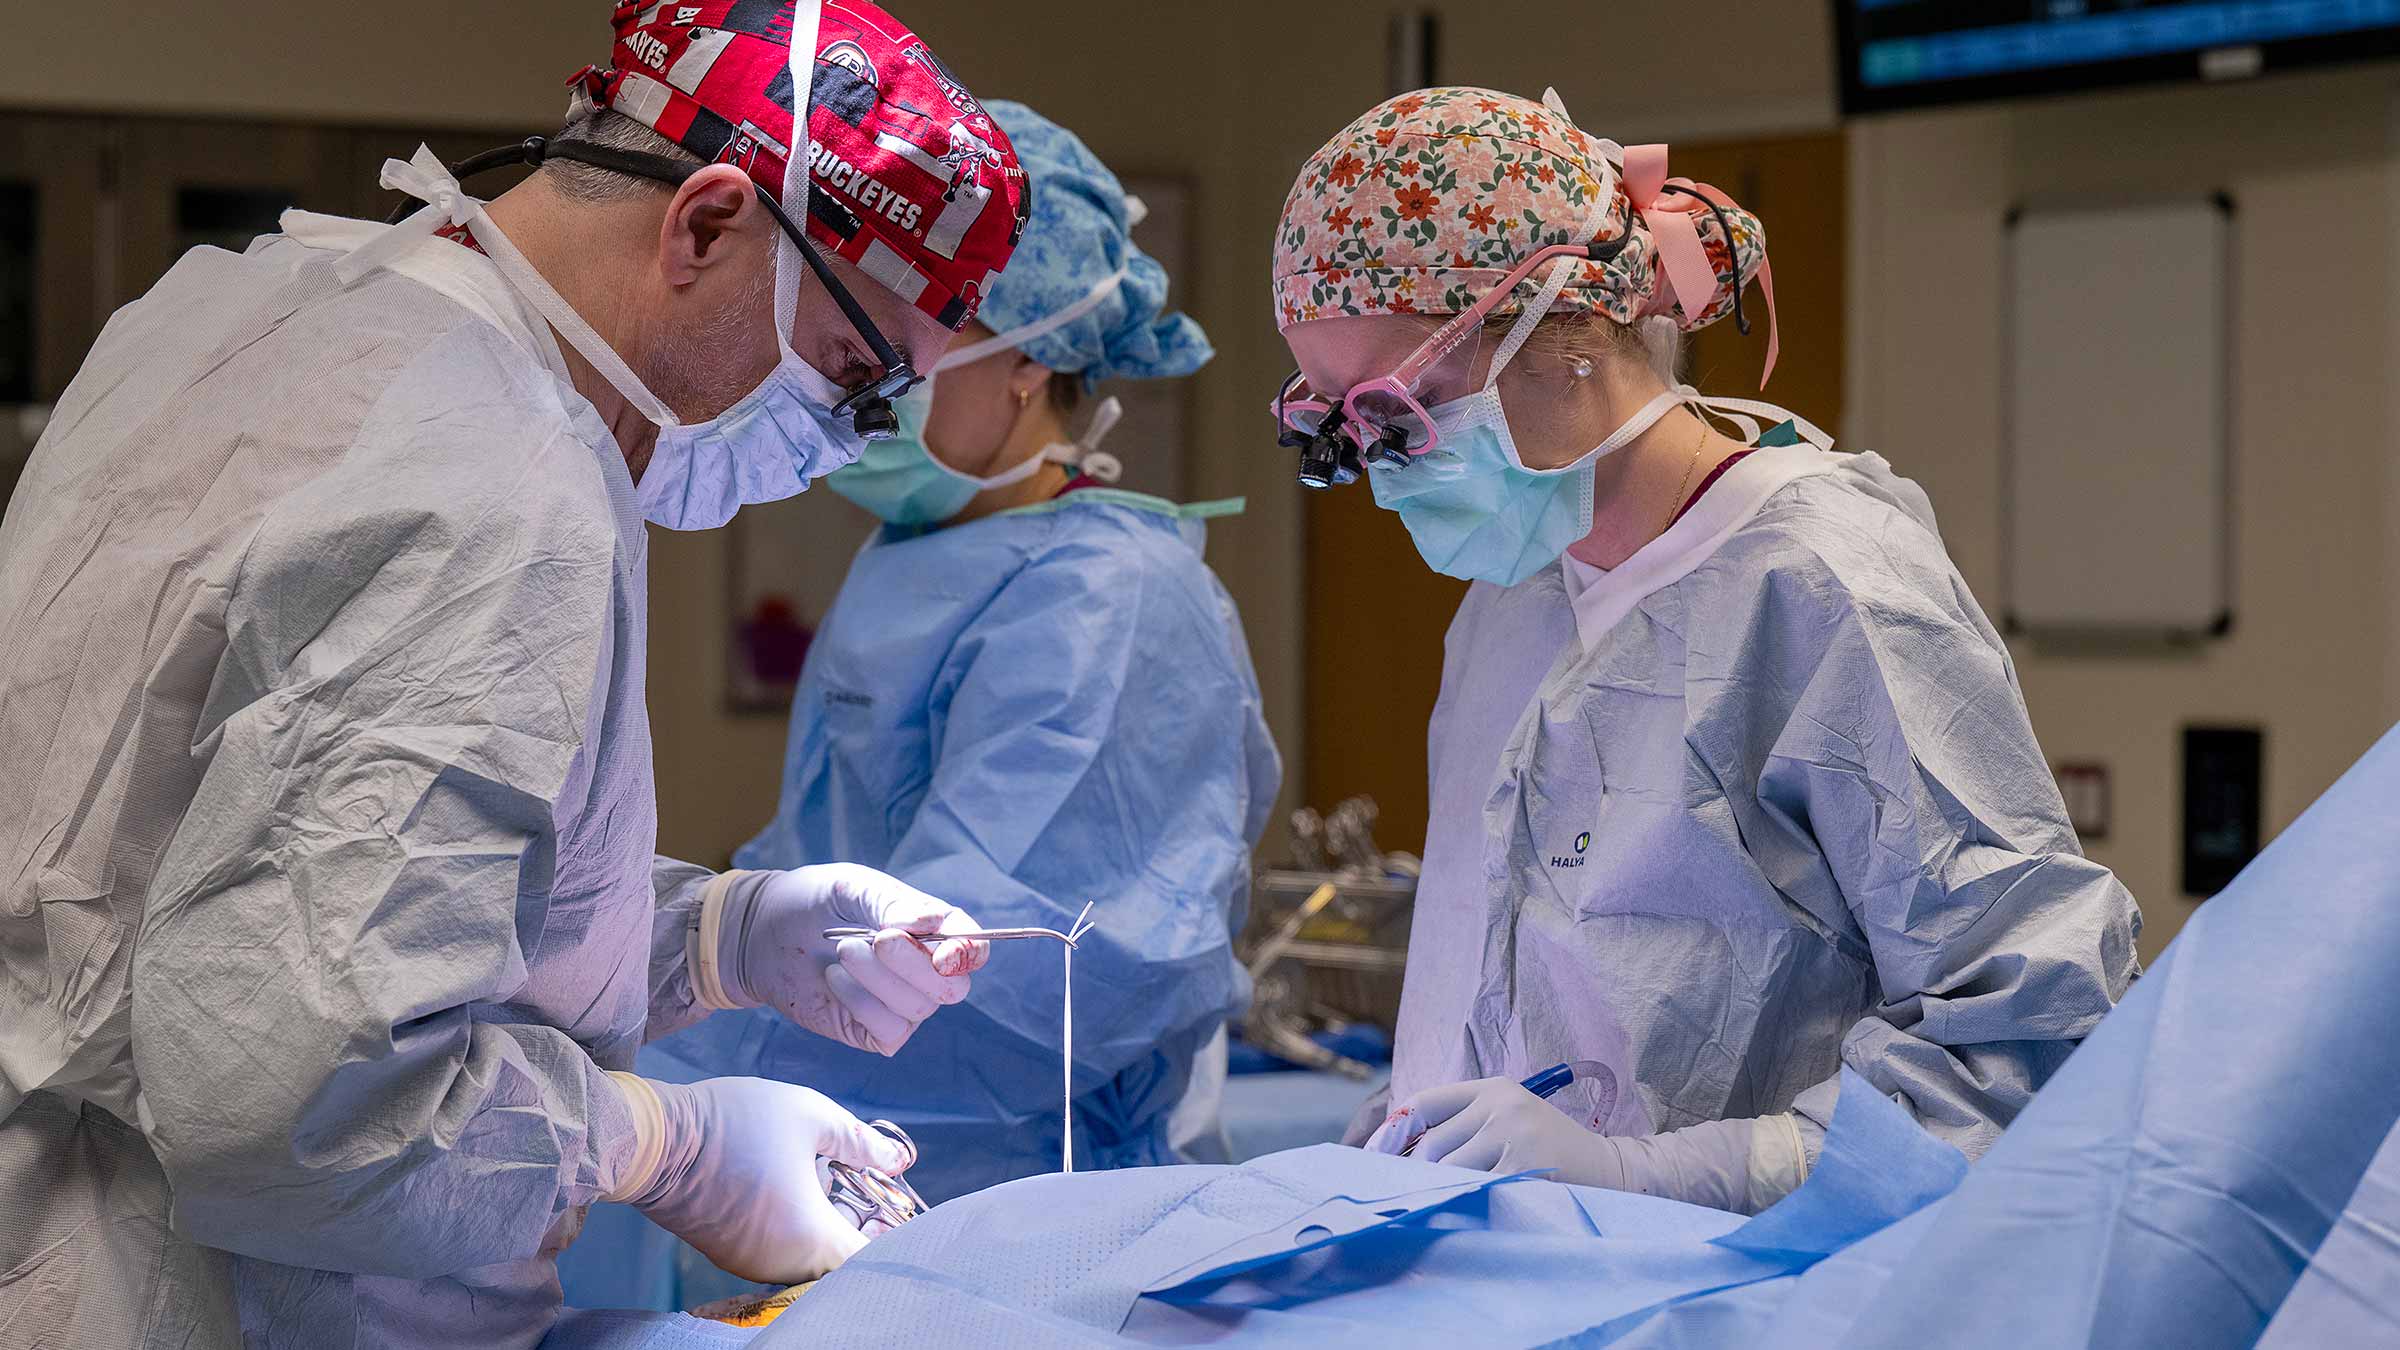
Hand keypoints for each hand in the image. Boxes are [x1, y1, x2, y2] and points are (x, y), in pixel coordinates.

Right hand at [608, 1075, 908, 1284]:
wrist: (656, 1140)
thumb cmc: (739, 1123)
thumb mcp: (813, 1117)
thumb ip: (862, 1143)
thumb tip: (900, 1161)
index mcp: (812, 1239)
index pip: (871, 1259)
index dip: (889, 1233)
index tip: (889, 1203)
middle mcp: (783, 1265)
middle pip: (839, 1260)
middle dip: (855, 1223)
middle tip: (857, 1182)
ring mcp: (751, 1264)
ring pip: (807, 1254)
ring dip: (822, 1222)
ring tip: (817, 1174)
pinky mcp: (727, 1254)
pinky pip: (777, 1250)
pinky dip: (791, 1225)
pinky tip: (783, 1183)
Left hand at [699, 865, 989, 1054]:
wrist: (760, 934)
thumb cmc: (812, 902)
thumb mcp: (853, 887)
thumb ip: (895, 903)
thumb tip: (930, 923)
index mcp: (931, 930)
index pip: (972, 948)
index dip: (968, 953)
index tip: (942, 952)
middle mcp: (924, 971)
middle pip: (953, 988)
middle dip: (914, 966)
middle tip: (874, 939)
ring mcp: (901, 1004)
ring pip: (918, 1008)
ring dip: (878, 980)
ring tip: (841, 951)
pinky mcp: (873, 1032)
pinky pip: (889, 1031)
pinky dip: (861, 1003)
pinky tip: (834, 980)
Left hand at [1368, 1078, 1625, 1184]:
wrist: (1610, 1169)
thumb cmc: (1551, 1149)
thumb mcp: (1510, 1119)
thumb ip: (1467, 1126)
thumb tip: (1402, 1152)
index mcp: (1493, 1088)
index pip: (1425, 1101)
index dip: (1393, 1130)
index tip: (1372, 1155)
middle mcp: (1500, 1103)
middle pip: (1432, 1143)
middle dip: (1415, 1173)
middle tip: (1403, 1196)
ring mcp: (1511, 1132)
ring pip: (1449, 1169)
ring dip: (1438, 1192)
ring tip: (1432, 1207)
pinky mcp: (1522, 1164)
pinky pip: (1474, 1189)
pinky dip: (1461, 1204)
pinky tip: (1458, 1215)